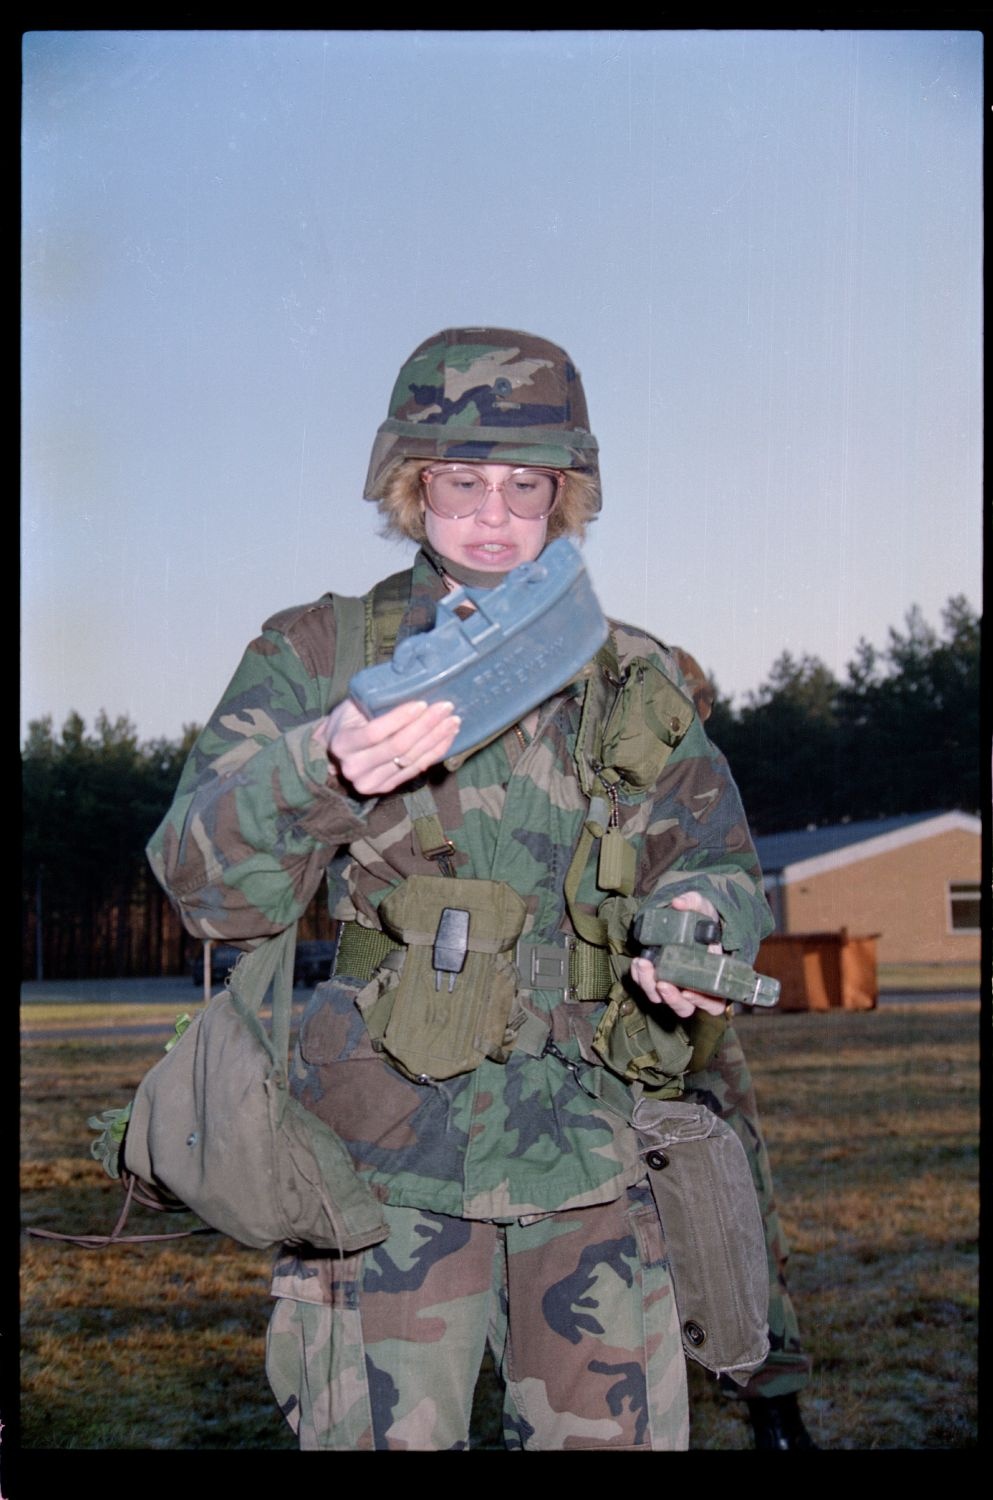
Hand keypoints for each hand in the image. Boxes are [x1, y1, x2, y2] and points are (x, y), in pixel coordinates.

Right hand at [312, 698, 460, 795]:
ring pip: (410, 759)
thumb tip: (411, 680)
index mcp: (342, 744)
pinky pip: (416, 769)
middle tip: (446, 708)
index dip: (400, 718)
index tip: (422, 703)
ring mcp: (370, 782)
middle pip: (397, 747)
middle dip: (425, 726)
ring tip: (452, 721)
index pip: (375, 732)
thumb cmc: (348, 721)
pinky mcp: (386, 787)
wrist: (337, 751)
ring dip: (435, 739)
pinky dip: (435, 752)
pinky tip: (447, 737)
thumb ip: (373, 700)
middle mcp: (354, 768)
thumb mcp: (352, 706)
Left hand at [629, 891, 727, 1018]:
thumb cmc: (701, 918)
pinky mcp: (656, 978)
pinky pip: (646, 985)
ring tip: (643, 964)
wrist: (684, 919)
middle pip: (683, 1007)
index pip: (713, 1002)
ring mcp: (674, 984)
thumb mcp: (703, 906)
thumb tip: (679, 903)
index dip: (702, 1001)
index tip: (688, 992)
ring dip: (649, 986)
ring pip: (661, 999)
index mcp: (714, 976)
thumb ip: (694, 902)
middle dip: (671, 998)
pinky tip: (637, 961)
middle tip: (662, 983)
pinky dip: (639, 976)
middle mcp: (694, 986)